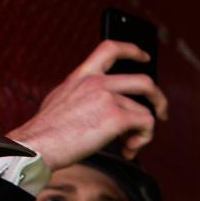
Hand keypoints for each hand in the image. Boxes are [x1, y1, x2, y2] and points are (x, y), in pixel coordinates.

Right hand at [9, 41, 167, 166]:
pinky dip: (142, 140)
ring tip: (128, 145)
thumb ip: (84, 95)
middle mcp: (96, 83)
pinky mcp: (116, 117)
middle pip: (145, 81)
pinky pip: (146, 125)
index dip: (132, 50)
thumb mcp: (62, 99)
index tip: (145, 57)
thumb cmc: (48, 131)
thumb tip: (106, 107)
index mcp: (81, 76)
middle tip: (161, 114)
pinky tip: (128, 150)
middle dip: (159, 100)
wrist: (38, 145)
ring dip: (143, 133)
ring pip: (146, 112)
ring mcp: (107, 97)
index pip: (110, 49)